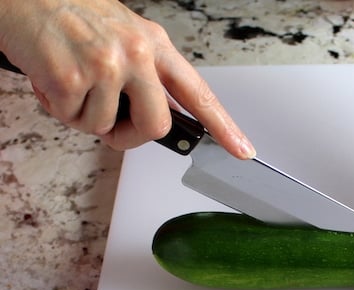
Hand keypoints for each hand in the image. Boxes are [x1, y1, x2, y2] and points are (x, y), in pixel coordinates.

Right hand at [0, 0, 254, 157]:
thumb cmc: (71, 16)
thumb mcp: (123, 38)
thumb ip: (147, 78)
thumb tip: (158, 119)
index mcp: (154, 46)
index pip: (198, 93)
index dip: (224, 126)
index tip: (243, 149)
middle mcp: (137, 53)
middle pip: (157, 127)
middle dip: (130, 137)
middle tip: (109, 122)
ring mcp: (107, 64)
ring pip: (107, 129)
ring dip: (84, 117)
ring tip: (70, 81)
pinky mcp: (73, 76)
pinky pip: (74, 120)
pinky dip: (58, 109)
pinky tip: (51, 78)